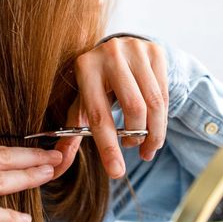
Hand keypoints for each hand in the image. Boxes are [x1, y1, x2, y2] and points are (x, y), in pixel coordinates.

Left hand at [54, 37, 167, 178]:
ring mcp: (135, 50)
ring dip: (154, 133)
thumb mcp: (82, 103)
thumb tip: (58, 165)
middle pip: (134, 108)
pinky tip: (155, 126)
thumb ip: (72, 133)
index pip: (98, 115)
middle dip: (136, 137)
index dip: (108, 147)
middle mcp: (110, 55)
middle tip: (132, 147)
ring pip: (154, 103)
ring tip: (146, 145)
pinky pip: (165, 93)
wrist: (116, 50)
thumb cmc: (96, 84)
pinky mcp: (155, 51)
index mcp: (85, 69)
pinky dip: (162, 118)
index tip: (117, 172)